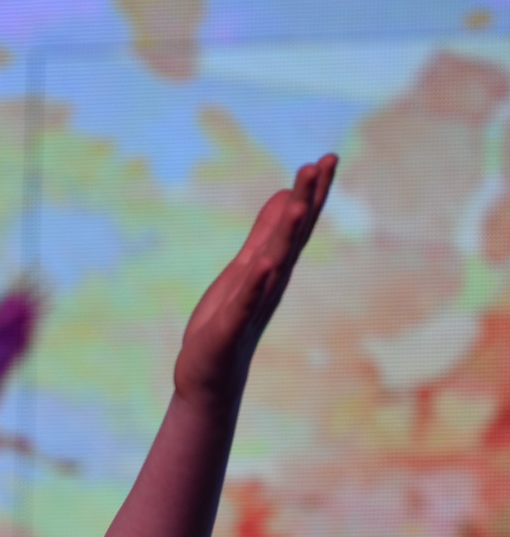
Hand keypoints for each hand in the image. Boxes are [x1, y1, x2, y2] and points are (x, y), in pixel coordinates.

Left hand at [174, 153, 335, 411]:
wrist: (209, 377)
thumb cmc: (226, 323)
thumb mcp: (244, 269)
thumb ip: (264, 234)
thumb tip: (286, 195)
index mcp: (271, 268)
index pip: (296, 226)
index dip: (312, 193)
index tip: (327, 158)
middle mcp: (269, 285)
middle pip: (292, 238)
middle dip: (307, 200)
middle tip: (322, 164)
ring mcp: (252, 306)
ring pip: (273, 265)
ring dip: (286, 235)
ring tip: (299, 203)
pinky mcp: (230, 328)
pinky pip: (245, 303)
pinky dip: (256, 284)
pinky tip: (265, 264)